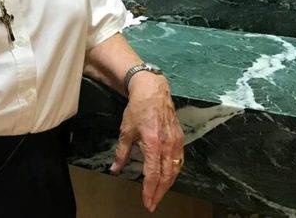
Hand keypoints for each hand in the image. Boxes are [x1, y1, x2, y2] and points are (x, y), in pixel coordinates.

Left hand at [109, 72, 183, 211]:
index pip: (152, 173)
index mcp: (152, 143)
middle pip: (166, 176)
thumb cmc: (137, 110)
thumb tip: (114, 169)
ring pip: (175, 170)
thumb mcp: (126, 131)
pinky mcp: (180, 138)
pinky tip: (169, 178)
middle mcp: (166, 144)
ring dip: (168, 185)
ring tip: (159, 194)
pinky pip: (179, 160)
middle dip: (159, 192)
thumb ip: (121, 153)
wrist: (153, 91)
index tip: (146, 202)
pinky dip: (174, 172)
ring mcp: (175, 141)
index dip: (149, 190)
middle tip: (152, 203)